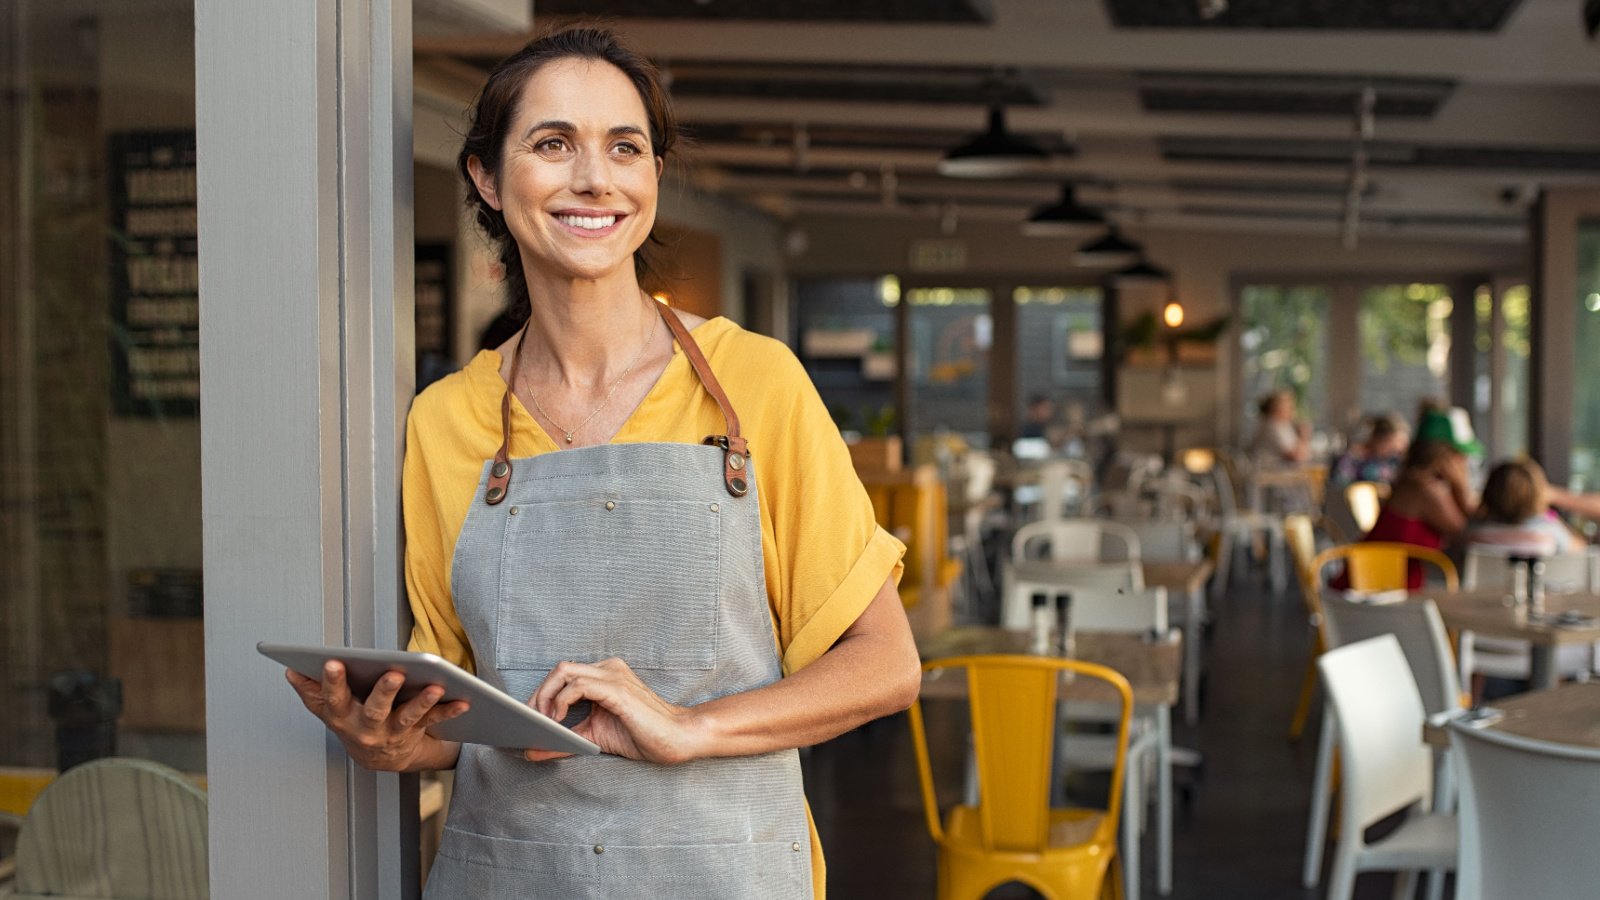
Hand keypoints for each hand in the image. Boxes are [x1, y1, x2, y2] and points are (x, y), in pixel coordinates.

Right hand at [286, 662, 468, 771]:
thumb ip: (312, 690)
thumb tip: (291, 670)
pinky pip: (434, 721)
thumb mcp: (329, 709)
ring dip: (422, 702)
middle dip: (384, 691)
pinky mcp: (416, 733)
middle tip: (393, 673)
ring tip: (436, 687)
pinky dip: (449, 711)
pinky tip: (463, 700)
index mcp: (342, 716)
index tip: (333, 662)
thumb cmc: (353, 722)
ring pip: (408, 717)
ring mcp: (392, 733)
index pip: (334, 698)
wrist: (379, 759)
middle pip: (374, 709)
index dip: (332, 682)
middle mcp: (367, 728)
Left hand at [525, 658, 700, 764]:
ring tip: (542, 721)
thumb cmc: (642, 735)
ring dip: (545, 697)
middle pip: (559, 669)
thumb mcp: (594, 738)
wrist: (677, 739)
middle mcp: (608, 669)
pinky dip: (561, 702)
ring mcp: (613, 676)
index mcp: (604, 676)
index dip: (541, 693)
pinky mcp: (617, 690)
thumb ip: (565, 741)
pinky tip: (558, 720)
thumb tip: (531, 750)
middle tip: (530, 720)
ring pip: (564, 672)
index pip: (563, 674)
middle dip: (538, 694)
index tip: (527, 717)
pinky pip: (579, 686)